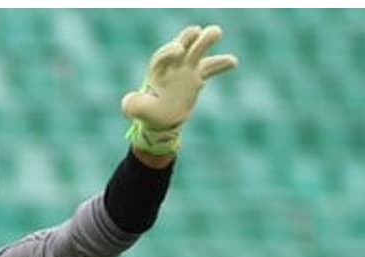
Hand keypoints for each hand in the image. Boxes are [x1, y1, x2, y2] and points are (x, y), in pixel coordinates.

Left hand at [121, 25, 237, 155]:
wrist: (161, 119)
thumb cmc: (149, 113)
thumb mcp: (137, 110)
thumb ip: (133, 105)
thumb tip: (130, 100)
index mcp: (157, 72)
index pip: (161, 58)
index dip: (168, 53)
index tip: (178, 50)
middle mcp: (171, 67)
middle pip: (179, 47)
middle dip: (186, 39)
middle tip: (196, 30)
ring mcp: (185, 71)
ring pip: (196, 53)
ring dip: (206, 41)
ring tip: (216, 31)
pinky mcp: (196, 78)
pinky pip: (210, 69)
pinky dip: (221, 64)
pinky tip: (234, 61)